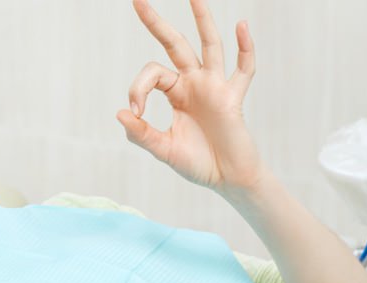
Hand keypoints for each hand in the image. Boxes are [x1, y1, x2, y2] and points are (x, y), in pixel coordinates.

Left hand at [117, 0, 263, 193]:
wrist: (227, 180)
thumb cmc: (197, 163)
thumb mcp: (163, 150)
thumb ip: (142, 134)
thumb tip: (120, 113)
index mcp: (175, 93)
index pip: (152, 74)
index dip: (138, 87)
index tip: (136, 112)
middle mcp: (194, 83)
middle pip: (175, 44)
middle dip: (156, 23)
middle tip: (137, 0)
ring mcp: (215, 87)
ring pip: (209, 46)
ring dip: (202, 20)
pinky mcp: (233, 98)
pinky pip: (243, 70)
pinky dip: (245, 49)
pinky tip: (241, 26)